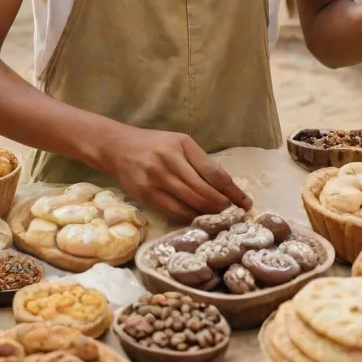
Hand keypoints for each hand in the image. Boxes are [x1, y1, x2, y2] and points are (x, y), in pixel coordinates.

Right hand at [102, 128, 250, 220]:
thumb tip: (224, 186)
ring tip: (218, 218)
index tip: (245, 202)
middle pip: (204, 190)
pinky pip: (173, 210)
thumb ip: (199, 161)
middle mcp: (170, 160)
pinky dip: (189, 217)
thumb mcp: (179, 143)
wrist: (116, 146)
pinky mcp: (145, 193)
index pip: (214, 172)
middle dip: (222, 205)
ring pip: (190, 202)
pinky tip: (197, 219)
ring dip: (207, 213)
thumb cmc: (153, 144)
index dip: (232, 190)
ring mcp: (156, 178)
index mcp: (183, 145)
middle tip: (232, 214)